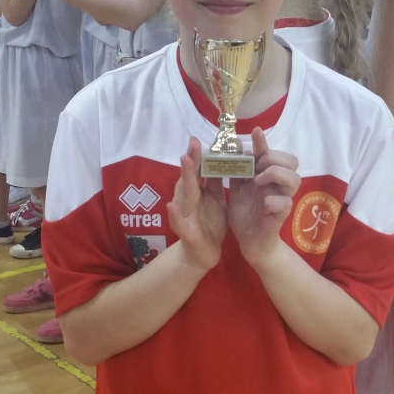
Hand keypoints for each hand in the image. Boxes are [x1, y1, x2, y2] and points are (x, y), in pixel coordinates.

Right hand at [168, 137, 227, 271]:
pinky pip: (179, 222)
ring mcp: (185, 215)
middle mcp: (189, 200)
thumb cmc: (209, 225)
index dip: (200, 156)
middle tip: (192, 143)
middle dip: (191, 161)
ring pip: (184, 194)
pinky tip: (171, 205)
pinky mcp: (185, 231)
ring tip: (184, 161)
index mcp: (199, 193)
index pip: (200, 171)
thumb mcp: (217, 202)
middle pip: (190, 178)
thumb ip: (216, 184)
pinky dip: (174, 214)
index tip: (201, 138)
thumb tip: (222, 161)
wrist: (204, 254)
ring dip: (183, 179)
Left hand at [228, 128, 300, 265]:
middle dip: (273, 159)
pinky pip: (285, 203)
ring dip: (276, 175)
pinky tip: (263, 206)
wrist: (249, 242)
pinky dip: (272, 201)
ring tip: (258, 183)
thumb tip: (233, 144)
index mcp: (267, 176)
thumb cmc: (245, 214)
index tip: (255, 131)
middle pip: (292, 161)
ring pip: (295, 178)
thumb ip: (236, 169)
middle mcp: (278, 185)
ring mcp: (282, 200)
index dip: (264, 142)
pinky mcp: (281, 216)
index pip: (271, 153)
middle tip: (257, 169)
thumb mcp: (236, 189)